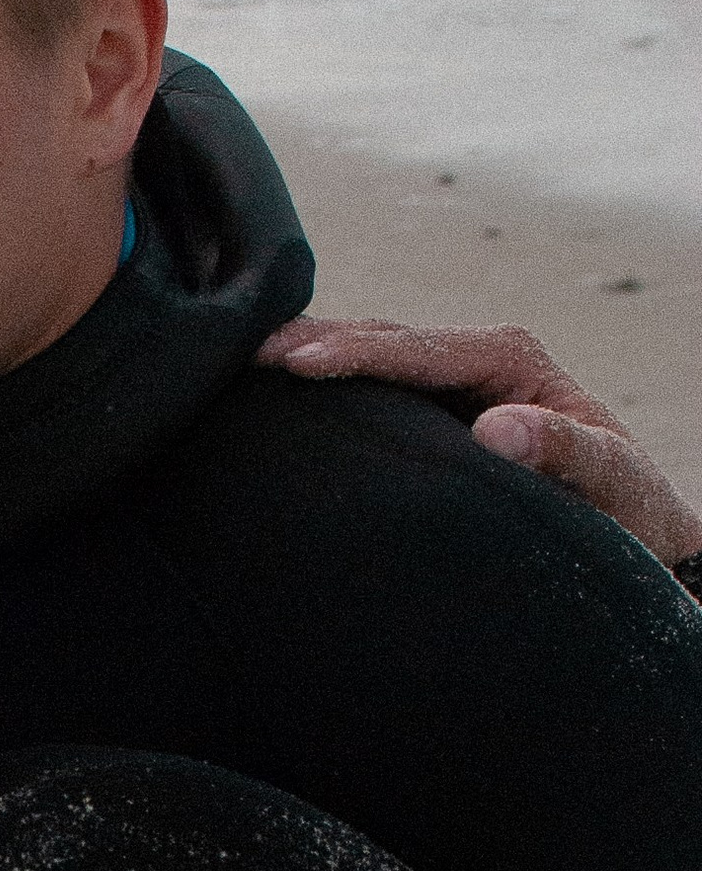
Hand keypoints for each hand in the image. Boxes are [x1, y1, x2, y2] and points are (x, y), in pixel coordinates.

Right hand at [261, 316, 701, 570]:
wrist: (633, 530)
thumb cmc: (626, 508)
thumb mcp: (612, 481)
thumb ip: (565, 452)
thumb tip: (498, 428)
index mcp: (510, 359)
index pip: (415, 348)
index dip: (353, 352)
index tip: (295, 363)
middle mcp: (476, 360)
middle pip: (380, 340)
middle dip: (313, 343)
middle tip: (243, 352)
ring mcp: (450, 384)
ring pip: (367, 360)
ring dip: (307, 359)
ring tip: (237, 366)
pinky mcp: (432, 413)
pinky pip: (368, 393)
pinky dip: (321, 390)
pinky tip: (269, 399)